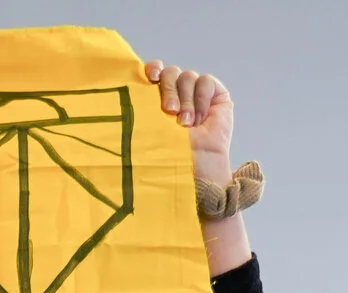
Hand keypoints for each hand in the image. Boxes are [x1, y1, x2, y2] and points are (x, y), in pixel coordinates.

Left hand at [143, 60, 234, 176]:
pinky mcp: (216, 96)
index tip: (150, 77)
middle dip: (168, 89)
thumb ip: (144, 103)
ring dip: (186, 100)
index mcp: (156, 101)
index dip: (153, 69)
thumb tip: (131, 83)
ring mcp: (196, 94)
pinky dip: (201, 98)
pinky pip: (206, 82)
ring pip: (187, 76)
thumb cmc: (168, 156)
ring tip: (186, 124)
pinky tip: (200, 119)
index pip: (153, 72)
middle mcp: (176, 95)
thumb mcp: (150, 127)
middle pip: (170, 73)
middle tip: (169, 112)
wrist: (194, 169)